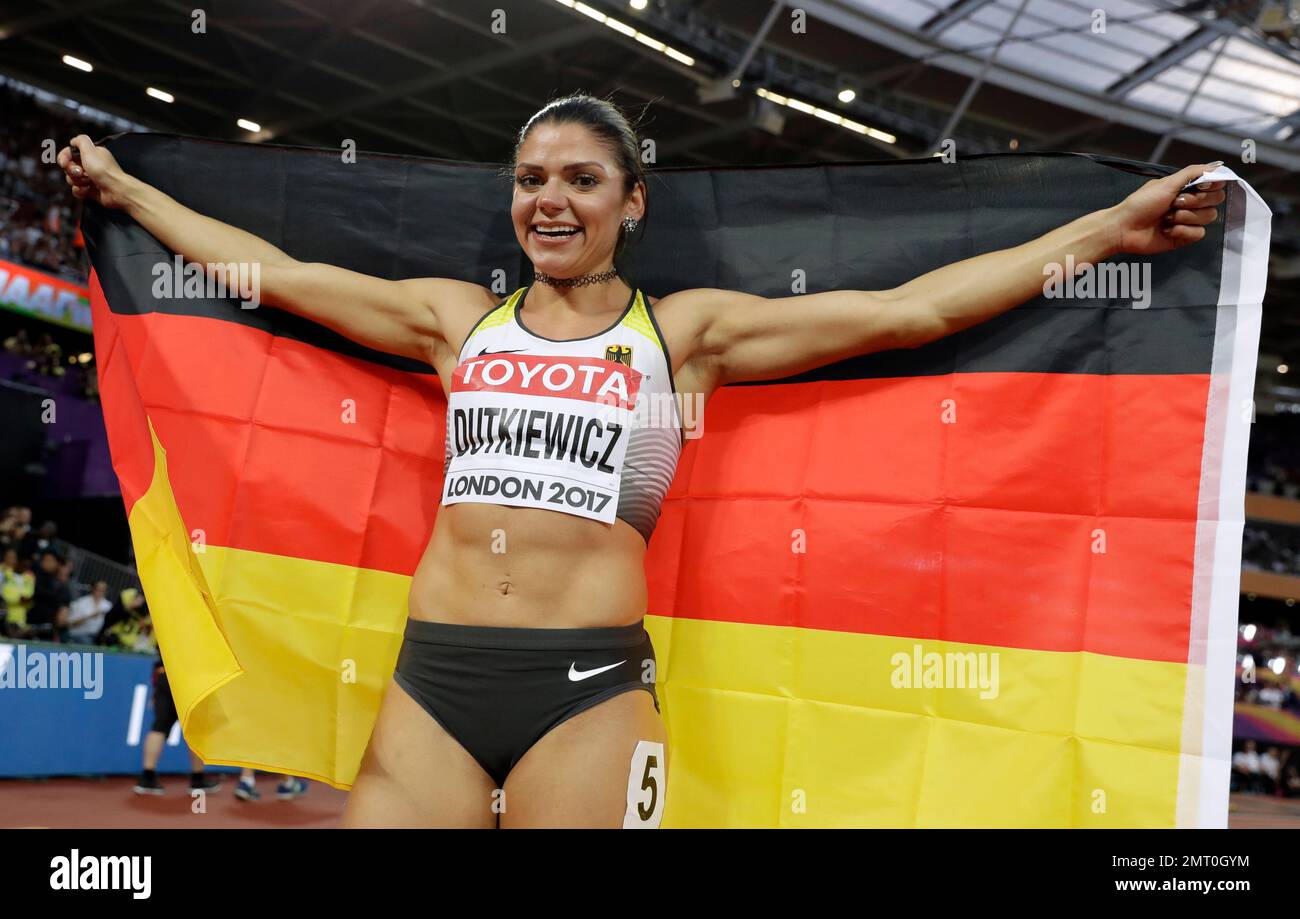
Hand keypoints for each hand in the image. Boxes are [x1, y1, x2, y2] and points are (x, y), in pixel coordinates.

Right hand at [57, 134, 131, 208]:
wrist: (116, 190)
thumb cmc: (103, 170)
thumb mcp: (90, 149)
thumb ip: (81, 140)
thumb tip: (73, 141)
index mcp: (91, 154)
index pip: (70, 153)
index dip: (64, 157)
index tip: (63, 163)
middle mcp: (90, 165)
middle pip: (69, 167)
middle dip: (71, 171)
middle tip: (81, 172)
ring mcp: (90, 178)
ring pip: (71, 179)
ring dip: (77, 181)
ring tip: (88, 182)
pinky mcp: (91, 190)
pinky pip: (77, 190)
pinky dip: (80, 191)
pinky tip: (87, 190)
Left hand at [1112, 162, 1226, 255]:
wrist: (1124, 228)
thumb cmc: (1141, 204)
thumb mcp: (1167, 183)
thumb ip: (1193, 172)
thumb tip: (1216, 166)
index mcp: (1187, 188)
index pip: (1216, 185)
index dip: (1211, 186)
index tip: (1200, 186)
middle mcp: (1190, 203)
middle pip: (1216, 200)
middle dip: (1194, 201)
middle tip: (1174, 202)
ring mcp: (1188, 220)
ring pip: (1208, 217)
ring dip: (1185, 216)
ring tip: (1166, 217)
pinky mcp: (1184, 237)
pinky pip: (1199, 233)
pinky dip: (1182, 231)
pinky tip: (1166, 230)